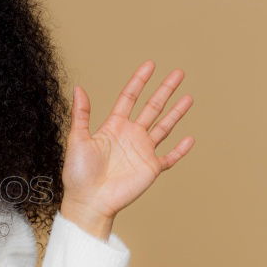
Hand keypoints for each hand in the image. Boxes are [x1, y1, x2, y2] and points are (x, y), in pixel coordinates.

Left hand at [61, 60, 194, 218]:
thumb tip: (78, 87)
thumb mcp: (77, 139)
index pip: (129, 98)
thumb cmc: (78, 173)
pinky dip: (180, 149)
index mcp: (113, 127)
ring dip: (176, 113)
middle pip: (152, 107)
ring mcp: (142, 152)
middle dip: (165, 90)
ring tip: (188, 97)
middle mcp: (130, 136)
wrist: (88, 201)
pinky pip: (170, 157)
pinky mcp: (150, 168)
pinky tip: (190, 138)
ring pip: (164, 127)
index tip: (150, 65)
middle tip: (179, 73)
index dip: (139, 81)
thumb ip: (81, 114)